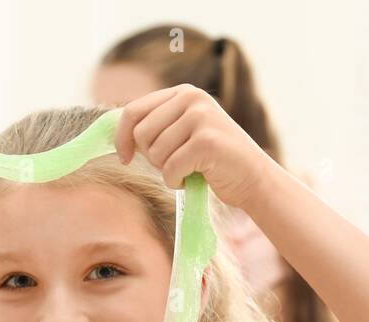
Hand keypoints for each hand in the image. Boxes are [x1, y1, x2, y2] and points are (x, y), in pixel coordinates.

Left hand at [113, 84, 271, 209]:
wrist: (253, 178)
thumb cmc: (212, 160)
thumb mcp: (182, 133)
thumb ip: (156, 126)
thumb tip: (116, 134)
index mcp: (183, 93)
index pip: (133, 111)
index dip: (122, 138)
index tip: (124, 157)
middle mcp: (192, 98)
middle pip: (141, 134)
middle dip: (152, 157)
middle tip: (175, 163)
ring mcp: (201, 117)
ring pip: (155, 153)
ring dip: (167, 170)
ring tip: (190, 168)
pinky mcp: (206, 141)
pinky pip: (170, 169)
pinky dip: (178, 181)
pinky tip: (196, 177)